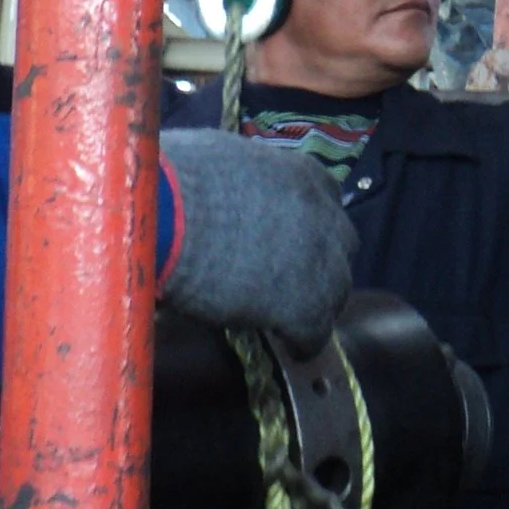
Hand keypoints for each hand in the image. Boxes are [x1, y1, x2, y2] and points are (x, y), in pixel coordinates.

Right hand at [158, 127, 357, 352]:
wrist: (169, 217)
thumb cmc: (179, 181)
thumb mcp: (224, 161)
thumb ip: (240, 178)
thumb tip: (220, 189)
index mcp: (302, 176)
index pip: (325, 199)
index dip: (307, 223)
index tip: (289, 236)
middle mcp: (323, 214)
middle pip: (339, 245)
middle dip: (320, 260)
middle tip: (290, 275)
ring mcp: (321, 261)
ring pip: (337, 289)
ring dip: (317, 300)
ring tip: (291, 316)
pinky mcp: (306, 305)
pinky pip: (316, 332)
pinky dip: (304, 341)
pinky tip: (291, 347)